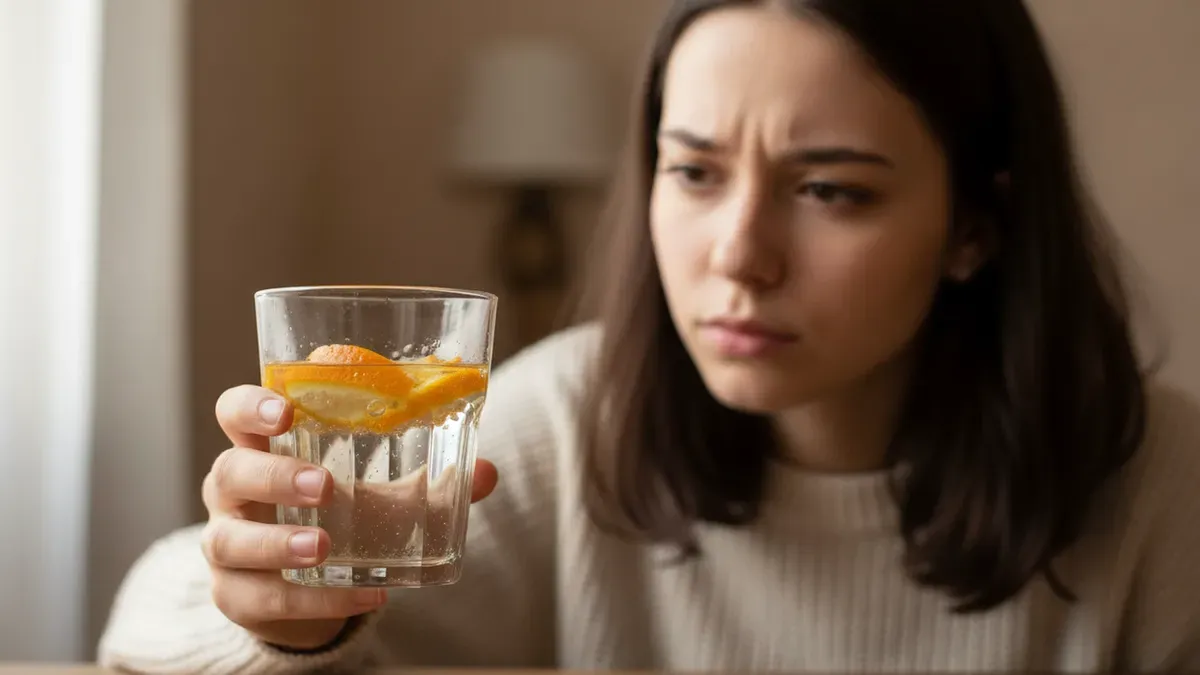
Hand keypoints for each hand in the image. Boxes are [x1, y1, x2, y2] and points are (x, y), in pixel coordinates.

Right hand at [201, 385, 498, 650]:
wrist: (311, 586)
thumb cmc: (341, 516)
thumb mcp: (384, 494)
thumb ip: (434, 481)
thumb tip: (487, 472)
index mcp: (264, 448)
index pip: (235, 413)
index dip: (251, 407)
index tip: (285, 410)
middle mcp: (233, 492)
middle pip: (230, 472)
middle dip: (275, 477)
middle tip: (324, 485)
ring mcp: (227, 544)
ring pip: (230, 540)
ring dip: (279, 543)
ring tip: (324, 548)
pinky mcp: (236, 595)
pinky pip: (263, 597)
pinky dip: (312, 601)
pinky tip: (360, 594)